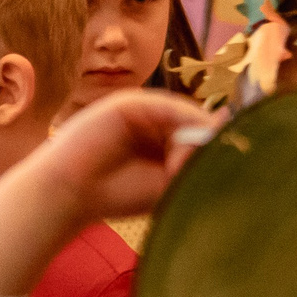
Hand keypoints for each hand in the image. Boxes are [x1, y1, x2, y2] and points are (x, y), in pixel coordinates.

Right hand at [17, 91, 219, 227]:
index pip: (202, 134)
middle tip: (194, 177)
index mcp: (165, 138)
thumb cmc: (116, 194)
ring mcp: (144, 109)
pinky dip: (180, 129)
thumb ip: (195, 162)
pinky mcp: (131, 102)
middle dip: (205, 148)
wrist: (69, 194)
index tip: (217, 174)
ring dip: (193, 143)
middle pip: (198, 122)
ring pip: (188, 115)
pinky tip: (175, 158)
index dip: (213, 150)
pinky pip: (168, 107)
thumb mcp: (167, 181)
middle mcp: (156, 120)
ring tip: (177, 173)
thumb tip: (226, 138)